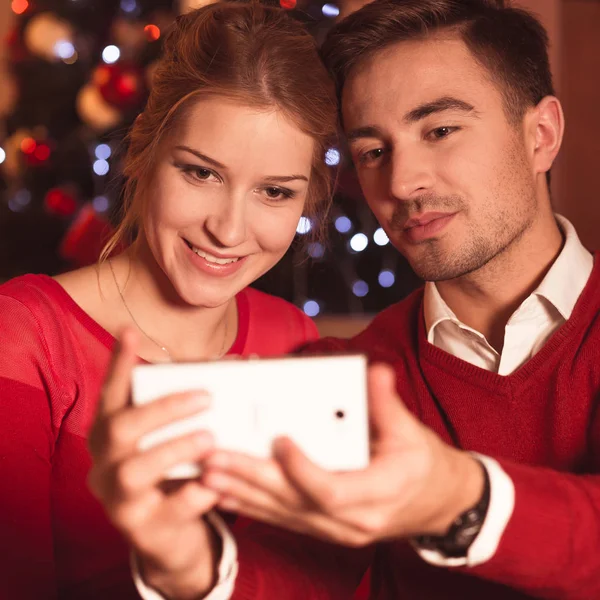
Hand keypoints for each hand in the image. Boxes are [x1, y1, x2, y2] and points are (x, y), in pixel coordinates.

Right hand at [88, 328, 220, 598]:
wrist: (170, 537)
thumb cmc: (176, 473)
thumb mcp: (174, 439)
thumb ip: (191, 408)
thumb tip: (240, 363)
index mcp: (111, 436)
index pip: (109, 395)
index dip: (118, 364)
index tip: (130, 331)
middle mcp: (105, 465)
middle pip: (118, 430)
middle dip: (163, 410)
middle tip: (205, 398)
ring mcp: (118, 500)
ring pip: (134, 471)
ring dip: (175, 449)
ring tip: (210, 438)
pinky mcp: (142, 530)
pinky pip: (165, 513)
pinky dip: (192, 496)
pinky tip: (213, 485)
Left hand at [202, 363, 483, 547]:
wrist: (439, 504)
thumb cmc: (425, 466)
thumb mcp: (412, 432)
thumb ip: (387, 404)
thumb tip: (376, 372)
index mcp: (378, 494)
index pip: (331, 490)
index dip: (302, 469)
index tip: (278, 441)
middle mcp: (353, 520)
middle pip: (294, 503)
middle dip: (251, 480)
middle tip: (215, 459)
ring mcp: (337, 530)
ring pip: (282, 514)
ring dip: (243, 495)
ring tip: (207, 476)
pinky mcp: (325, 527)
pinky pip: (284, 519)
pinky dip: (253, 507)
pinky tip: (226, 495)